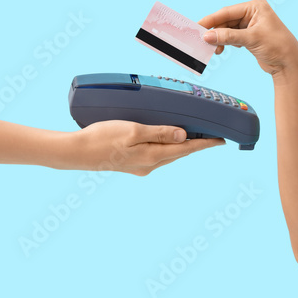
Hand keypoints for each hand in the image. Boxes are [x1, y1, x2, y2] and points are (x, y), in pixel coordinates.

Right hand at [68, 120, 224, 175]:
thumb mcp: (134, 130)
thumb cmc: (102, 138)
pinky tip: (167, 141)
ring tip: (194, 137)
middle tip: (212, 135)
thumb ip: (160, 133)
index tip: (221, 140)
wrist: (76, 152)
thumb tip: (183, 136)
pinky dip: (167, 147)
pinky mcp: (132, 164)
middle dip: (197, 144)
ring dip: (182, 146)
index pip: (186, 149)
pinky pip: (157, 155)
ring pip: (169, 155)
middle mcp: (149, 165)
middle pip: (180, 153)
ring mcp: (140, 166)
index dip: (205, 143)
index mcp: (152, 156)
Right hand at [198, 0, 297, 76]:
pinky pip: (232, 37)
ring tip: (215, 49)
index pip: (228, 11)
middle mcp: (253, 13)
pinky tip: (222, 49)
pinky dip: (226, 42)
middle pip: (226, 20)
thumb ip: (228, 36)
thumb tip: (207, 36)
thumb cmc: (277, 46)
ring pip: (228, 29)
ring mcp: (251, 24)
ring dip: (220, 39)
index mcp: (256, 6)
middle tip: (202, 40)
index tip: (197, 26)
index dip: (211, 19)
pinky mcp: (250, 36)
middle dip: (215, 31)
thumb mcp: (251, 39)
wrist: (289, 63)